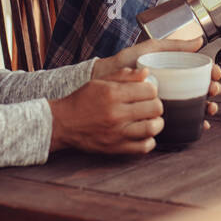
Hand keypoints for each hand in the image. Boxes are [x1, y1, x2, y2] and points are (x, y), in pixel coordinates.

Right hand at [47, 69, 163, 154]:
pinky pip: (143, 147)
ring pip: (152, 128)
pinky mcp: (116, 148)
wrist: (62, 123)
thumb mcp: (100, 82)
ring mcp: (117, 133)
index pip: (149, 90)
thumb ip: (124, 76)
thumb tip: (146, 72)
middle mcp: (116, 113)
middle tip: (150, 105)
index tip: (147, 91)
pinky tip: (144, 134)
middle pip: (155, 108)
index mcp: (113, 94)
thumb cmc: (82, 100)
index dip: (152, 89)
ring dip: (157, 122)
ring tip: (151, 119)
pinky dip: (149, 141)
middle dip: (156, 104)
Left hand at [91, 36, 220, 129]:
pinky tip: (202, 124)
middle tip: (212, 91)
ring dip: (208, 108)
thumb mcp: (151, 48)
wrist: (105, 80)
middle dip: (213, 91)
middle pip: (203, 89)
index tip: (215, 74)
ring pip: (197, 106)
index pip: (201, 71)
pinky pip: (184, 121)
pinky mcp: (161, 114)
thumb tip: (199, 40)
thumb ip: (174, 45)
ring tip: (209, 108)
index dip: (212, 73)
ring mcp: (170, 100)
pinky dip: (197, 123)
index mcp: (175, 69)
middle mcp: (176, 85)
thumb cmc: (126, 62)